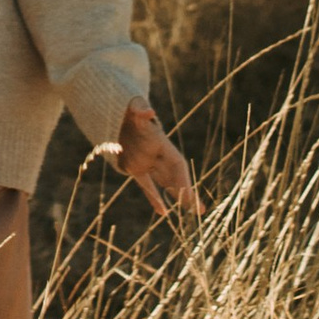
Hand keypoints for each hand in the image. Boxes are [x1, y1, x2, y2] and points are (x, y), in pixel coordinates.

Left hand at [112, 99, 199, 222]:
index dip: (184, 179)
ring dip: (177, 197)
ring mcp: (147, 162)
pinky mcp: (134, 168)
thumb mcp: (134, 107)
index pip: (177, 165)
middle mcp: (157, 155)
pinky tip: (163, 212)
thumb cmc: (130, 108)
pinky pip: (147, 185)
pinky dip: (154, 197)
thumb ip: (141, 110)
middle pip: (175, 178)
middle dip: (187, 193)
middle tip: (201, 210)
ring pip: (166, 183)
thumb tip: (149, 112)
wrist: (117, 112)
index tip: (190, 194)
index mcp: (161, 143)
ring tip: (192, 211)